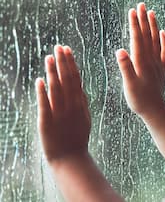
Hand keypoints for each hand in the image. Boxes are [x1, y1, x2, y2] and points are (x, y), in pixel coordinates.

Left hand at [36, 45, 90, 164]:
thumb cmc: (78, 137)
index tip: (67, 50)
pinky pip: (44, 105)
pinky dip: (42, 93)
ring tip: (49, 57)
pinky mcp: (46, 122)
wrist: (71, 158)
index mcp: (79, 103)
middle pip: (66, 80)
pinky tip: (39, 81)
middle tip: (58, 47)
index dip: (70, 63)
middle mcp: (70, 105)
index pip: (75, 78)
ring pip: (56, 89)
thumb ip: (82, 101)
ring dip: (52, 72)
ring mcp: (59, 113)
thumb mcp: (85, 117)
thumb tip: (81, 87)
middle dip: (62, 62)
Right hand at [116, 3, 164, 118]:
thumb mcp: (129, 85)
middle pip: (147, 36)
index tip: (132, 10)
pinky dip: (164, 41)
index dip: (135, 24)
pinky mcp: (162, 68)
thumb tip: (120, 50)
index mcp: (141, 62)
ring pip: (156, 40)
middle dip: (143, 19)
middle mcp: (151, 59)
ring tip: (151, 12)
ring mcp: (158, 63)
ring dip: (153, 26)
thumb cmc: (139, 100)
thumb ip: (125, 68)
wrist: (155, 111)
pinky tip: (163, 32)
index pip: (138, 39)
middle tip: (141, 5)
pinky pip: (164, 51)